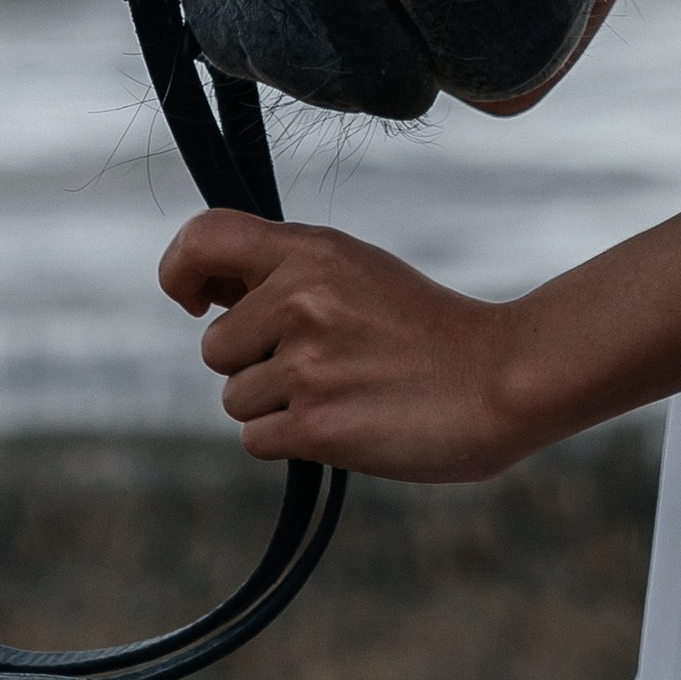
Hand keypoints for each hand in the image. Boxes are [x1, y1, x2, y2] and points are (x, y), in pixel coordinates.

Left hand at [156, 212, 530, 480]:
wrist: (501, 379)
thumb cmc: (428, 328)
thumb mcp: (357, 270)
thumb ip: (285, 272)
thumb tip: (207, 292)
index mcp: (310, 251)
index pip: (203, 238)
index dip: (180, 271)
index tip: (195, 301)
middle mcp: (300, 299)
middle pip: (214, 348)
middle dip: (252, 365)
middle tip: (322, 364)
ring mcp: (307, 364)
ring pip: (235, 399)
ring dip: (277, 408)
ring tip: (344, 392)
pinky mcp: (317, 425)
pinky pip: (256, 440)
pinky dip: (289, 441)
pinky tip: (343, 424)